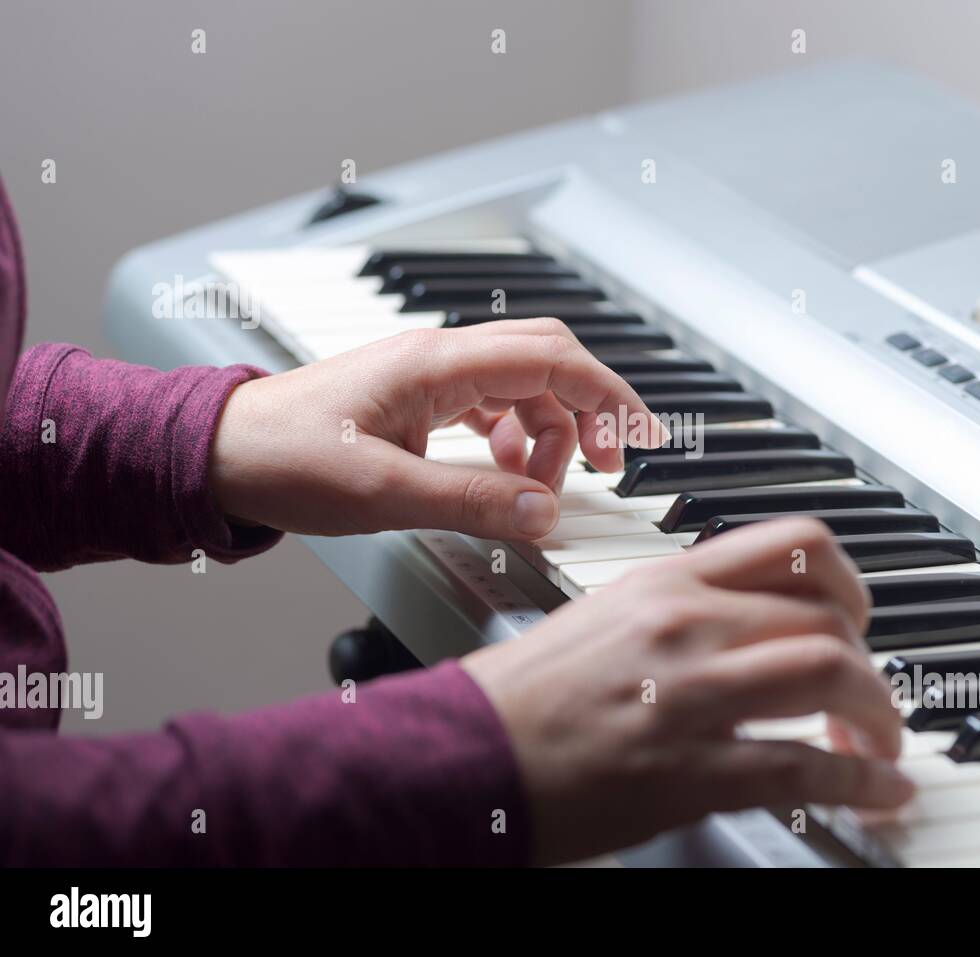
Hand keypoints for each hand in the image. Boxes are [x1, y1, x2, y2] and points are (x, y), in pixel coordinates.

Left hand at [209, 319, 666, 538]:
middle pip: (550, 362)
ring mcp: (431, 373)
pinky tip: (502, 472)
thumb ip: (473, 501)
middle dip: (590, 411)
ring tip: (538, 488)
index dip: (609, 397)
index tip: (644, 438)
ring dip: (549, 434)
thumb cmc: (282, 458)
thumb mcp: (384, 492)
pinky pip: (493, 404)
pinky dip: (515, 438)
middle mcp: (441, 357)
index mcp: (439, 364)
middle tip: (610, 467)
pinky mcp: (420, 396)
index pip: (554, 361)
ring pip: (524, 386)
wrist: (219, 453)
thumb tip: (546, 513)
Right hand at [461, 518, 912, 864]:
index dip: (850, 583)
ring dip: (876, 714)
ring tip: (877, 743)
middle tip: (867, 696)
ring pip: (831, 674)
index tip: (855, 616)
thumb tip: (747, 623)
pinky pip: (805, 769)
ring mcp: (689, 694)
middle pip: (827, 615)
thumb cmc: (522, 694)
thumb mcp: (606, 616)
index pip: (794, 545)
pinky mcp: (688, 770)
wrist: (462, 754)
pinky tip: (877, 792)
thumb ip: (681, 609)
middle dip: (869, 662)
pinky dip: (862, 781)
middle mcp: (684, 624)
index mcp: (666, 582)